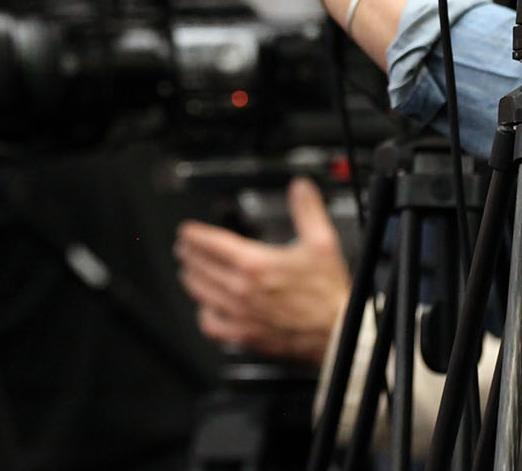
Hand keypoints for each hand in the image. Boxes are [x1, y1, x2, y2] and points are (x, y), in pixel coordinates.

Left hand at [174, 178, 350, 362]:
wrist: (336, 331)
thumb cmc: (328, 292)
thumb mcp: (322, 242)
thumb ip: (307, 210)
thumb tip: (300, 188)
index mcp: (256, 264)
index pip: (212, 244)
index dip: (195, 235)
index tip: (186, 231)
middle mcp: (242, 290)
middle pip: (201, 267)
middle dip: (189, 254)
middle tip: (185, 247)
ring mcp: (241, 314)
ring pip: (202, 294)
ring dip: (191, 279)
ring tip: (189, 271)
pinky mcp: (244, 335)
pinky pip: (211, 326)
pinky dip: (204, 315)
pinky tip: (206, 309)